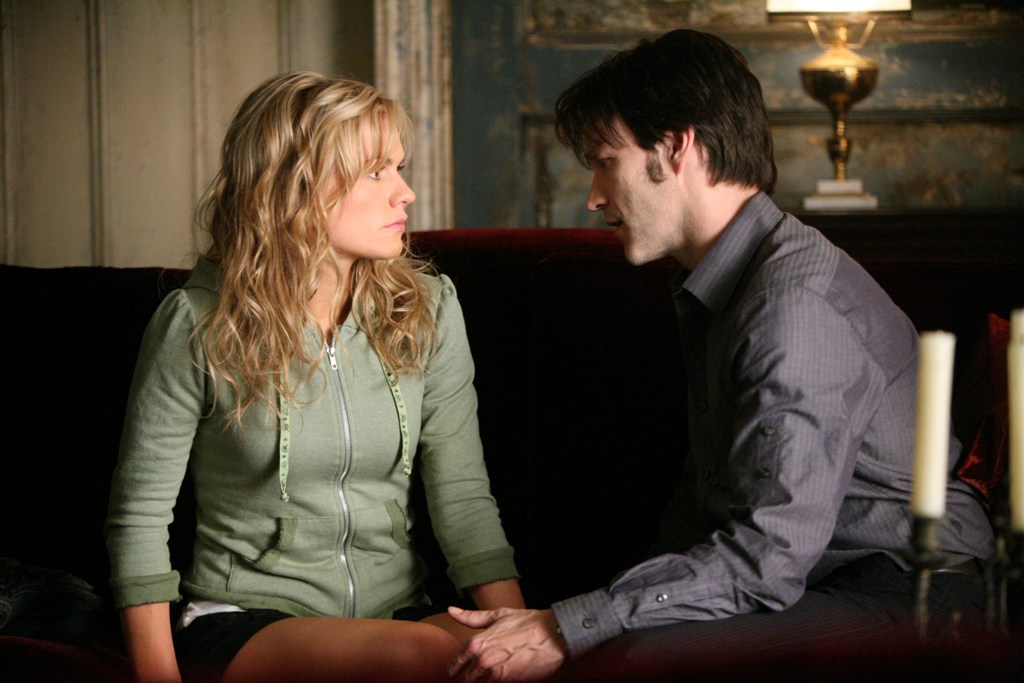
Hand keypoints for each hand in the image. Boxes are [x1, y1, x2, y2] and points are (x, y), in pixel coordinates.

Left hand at [447, 606, 566, 681]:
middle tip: (470, 678)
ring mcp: (496, 675)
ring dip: (480, 682)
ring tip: (488, 676)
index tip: (453, 672)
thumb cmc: (528, 623)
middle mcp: (483, 661)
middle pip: (465, 680)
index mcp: (476, 643)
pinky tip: (499, 678)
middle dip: (466, 680)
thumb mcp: (498, 615)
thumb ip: (472, 617)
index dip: (454, 669)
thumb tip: (452, 610)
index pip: (456, 662)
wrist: (553, 636)